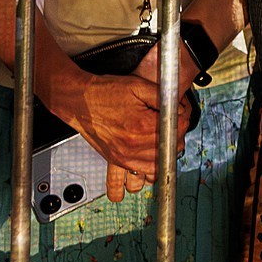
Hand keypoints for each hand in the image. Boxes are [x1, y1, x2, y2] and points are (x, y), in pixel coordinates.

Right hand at [52, 72, 191, 198]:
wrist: (79, 101)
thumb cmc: (104, 92)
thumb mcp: (137, 86)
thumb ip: (162, 97)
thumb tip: (178, 108)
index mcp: (141, 126)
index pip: (176, 130)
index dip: (182, 119)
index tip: (179, 113)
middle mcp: (133, 145)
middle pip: (171, 147)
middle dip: (176, 135)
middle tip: (172, 124)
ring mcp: (124, 156)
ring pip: (159, 164)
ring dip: (165, 152)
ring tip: (163, 139)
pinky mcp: (117, 161)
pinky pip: (140, 175)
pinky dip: (150, 169)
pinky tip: (151, 158)